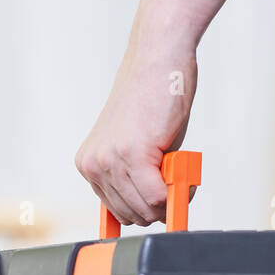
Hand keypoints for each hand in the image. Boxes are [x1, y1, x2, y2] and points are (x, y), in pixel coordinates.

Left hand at [74, 40, 196, 226]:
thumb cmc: (153, 99)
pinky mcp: (132, 154)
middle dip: (159, 206)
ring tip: (181, 171)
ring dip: (171, 199)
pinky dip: (178, 192)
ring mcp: (109, 161)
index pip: (116, 211)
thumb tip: (152, 212)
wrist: (158, 59)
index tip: (163, 196)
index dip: (145, 207)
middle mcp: (93, 165)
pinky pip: (158, 196)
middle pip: (131, 214)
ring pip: (145, 209)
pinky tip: (185, 171)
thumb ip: (137, 179)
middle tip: (178, 181)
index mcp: (89, 164)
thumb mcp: (136, 146)